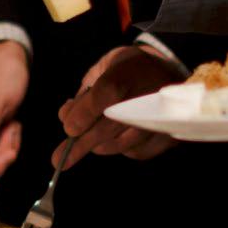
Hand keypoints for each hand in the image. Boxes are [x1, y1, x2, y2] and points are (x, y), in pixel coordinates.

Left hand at [54, 46, 180, 167]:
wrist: (167, 70)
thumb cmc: (128, 69)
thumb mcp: (104, 67)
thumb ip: (85, 92)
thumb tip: (66, 118)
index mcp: (128, 72)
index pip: (105, 95)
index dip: (83, 114)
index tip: (69, 129)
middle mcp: (147, 96)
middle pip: (109, 126)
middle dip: (81, 144)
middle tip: (59, 159)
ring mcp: (160, 119)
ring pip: (120, 144)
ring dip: (99, 145)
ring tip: (88, 140)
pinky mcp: (169, 136)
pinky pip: (137, 152)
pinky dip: (121, 149)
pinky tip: (116, 138)